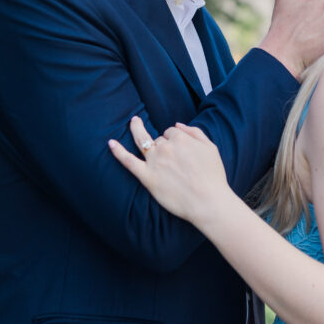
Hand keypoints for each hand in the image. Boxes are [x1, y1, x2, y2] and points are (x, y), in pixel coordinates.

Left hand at [108, 117, 231, 224]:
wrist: (208, 201)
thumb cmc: (213, 176)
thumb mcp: (211, 147)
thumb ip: (195, 132)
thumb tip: (178, 124)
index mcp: (182, 139)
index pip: (172, 132)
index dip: (175, 140)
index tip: (180, 151)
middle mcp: (166, 147)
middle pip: (159, 138)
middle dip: (163, 143)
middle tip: (172, 159)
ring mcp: (154, 161)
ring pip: (144, 142)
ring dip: (137, 130)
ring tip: (134, 122)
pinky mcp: (147, 177)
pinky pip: (128, 161)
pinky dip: (118, 152)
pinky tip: (111, 143)